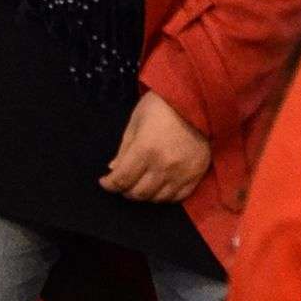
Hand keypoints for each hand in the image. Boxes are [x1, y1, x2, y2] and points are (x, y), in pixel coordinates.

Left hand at [101, 89, 210, 203]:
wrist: (196, 101)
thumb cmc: (161, 106)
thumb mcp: (136, 121)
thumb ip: (124, 149)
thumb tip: (114, 169)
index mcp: (145, 149)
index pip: (122, 179)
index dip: (110, 184)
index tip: (105, 182)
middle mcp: (163, 166)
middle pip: (139, 193)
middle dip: (125, 190)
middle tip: (123, 183)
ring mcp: (181, 173)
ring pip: (157, 199)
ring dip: (145, 195)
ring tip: (140, 185)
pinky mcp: (196, 175)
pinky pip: (178, 197)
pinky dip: (165, 196)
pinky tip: (159, 187)